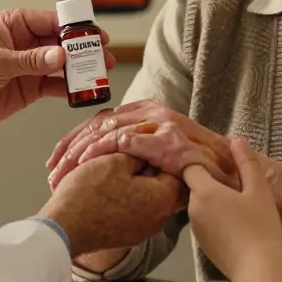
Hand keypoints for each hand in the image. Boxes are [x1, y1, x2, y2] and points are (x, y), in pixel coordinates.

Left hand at [0, 9, 115, 145]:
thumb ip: (29, 60)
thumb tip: (59, 55)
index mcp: (14, 24)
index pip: (50, 21)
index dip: (74, 28)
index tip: (93, 35)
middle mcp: (25, 42)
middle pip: (62, 42)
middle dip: (83, 49)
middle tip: (104, 55)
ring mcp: (30, 66)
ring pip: (63, 64)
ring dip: (81, 70)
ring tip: (102, 74)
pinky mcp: (30, 88)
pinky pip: (56, 85)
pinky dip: (71, 89)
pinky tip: (84, 91)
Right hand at [39, 153, 185, 256]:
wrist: (62, 227)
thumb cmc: (87, 194)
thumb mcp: (115, 160)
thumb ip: (138, 151)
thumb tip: (148, 145)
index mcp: (163, 198)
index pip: (175, 168)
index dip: (160, 150)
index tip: (150, 142)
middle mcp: (159, 218)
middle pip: (161, 182)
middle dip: (147, 165)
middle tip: (131, 152)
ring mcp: (142, 229)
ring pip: (145, 196)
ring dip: (134, 180)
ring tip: (115, 167)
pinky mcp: (126, 235)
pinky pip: (133, 209)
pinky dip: (124, 196)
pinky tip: (108, 186)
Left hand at [46, 99, 235, 190]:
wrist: (229, 171)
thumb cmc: (192, 165)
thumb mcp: (157, 152)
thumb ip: (134, 149)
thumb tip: (100, 157)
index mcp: (145, 111)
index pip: (100, 121)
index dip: (73, 140)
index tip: (55, 160)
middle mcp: (150, 110)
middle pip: (97, 124)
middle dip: (70, 149)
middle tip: (52, 170)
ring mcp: (159, 121)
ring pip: (107, 131)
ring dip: (80, 153)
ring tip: (63, 171)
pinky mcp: (166, 136)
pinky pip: (126, 141)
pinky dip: (104, 151)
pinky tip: (87, 163)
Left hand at [184, 138, 281, 281]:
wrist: (256, 269)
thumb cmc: (260, 228)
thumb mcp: (259, 191)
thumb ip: (247, 163)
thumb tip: (237, 141)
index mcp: (204, 192)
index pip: (190, 166)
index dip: (201, 160)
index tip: (216, 159)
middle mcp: (193, 209)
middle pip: (196, 185)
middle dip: (212, 181)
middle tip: (235, 181)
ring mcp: (196, 228)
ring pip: (201, 204)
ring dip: (214, 200)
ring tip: (238, 203)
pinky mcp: (203, 243)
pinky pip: (205, 221)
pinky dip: (216, 217)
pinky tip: (235, 222)